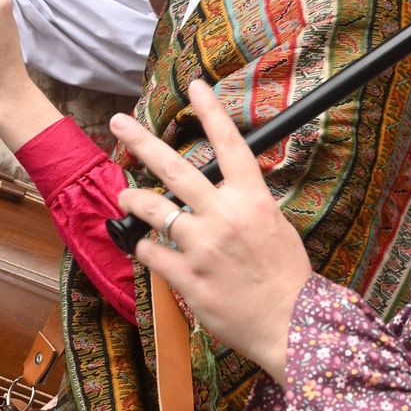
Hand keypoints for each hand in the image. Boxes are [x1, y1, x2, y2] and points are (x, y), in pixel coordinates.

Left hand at [113, 82, 311, 385]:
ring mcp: (203, 247)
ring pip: (154, 210)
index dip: (211, 112)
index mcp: (253, 201)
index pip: (230, 145)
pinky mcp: (188, 278)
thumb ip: (248, 205)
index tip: (194, 87)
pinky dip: (145, 247)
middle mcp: (225, 217)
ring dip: (133, 198)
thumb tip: (225, 190)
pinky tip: (144, 246)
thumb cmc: (288, 278)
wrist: (290, 324)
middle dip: (143, 142)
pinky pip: (153, 254)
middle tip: (120, 123)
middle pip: (176, 169)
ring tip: (124, 193)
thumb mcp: (276, 228)